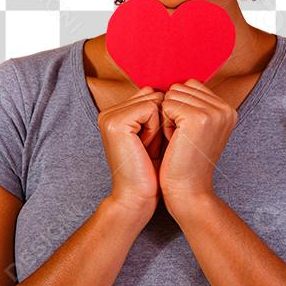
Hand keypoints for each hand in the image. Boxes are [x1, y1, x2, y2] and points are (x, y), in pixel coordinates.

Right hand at [97, 85, 165, 220]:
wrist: (138, 197)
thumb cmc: (151, 171)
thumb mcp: (155, 134)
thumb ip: (156, 110)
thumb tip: (177, 88)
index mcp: (115, 113)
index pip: (151, 94)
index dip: (162, 118)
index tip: (152, 144)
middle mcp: (108, 112)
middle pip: (153, 93)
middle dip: (162, 119)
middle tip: (150, 147)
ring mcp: (109, 116)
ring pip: (154, 100)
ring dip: (160, 124)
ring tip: (147, 148)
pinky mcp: (116, 122)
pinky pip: (151, 108)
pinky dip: (156, 129)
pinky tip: (145, 148)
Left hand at [158, 78, 236, 214]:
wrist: (188, 193)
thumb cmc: (183, 163)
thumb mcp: (195, 130)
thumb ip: (193, 105)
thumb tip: (174, 84)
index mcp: (227, 110)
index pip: (191, 85)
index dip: (178, 107)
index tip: (185, 134)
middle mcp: (226, 108)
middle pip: (181, 87)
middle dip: (172, 110)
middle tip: (181, 138)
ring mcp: (214, 112)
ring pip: (172, 94)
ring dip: (167, 117)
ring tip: (178, 140)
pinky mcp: (198, 118)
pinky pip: (166, 104)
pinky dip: (163, 123)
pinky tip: (174, 142)